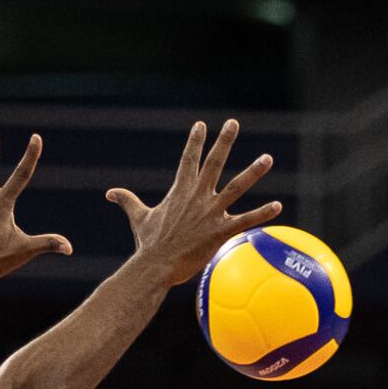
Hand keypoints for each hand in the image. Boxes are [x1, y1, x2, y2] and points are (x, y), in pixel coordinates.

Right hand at [105, 119, 280, 286]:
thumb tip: (110, 193)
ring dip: (253, 172)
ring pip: (237, 187)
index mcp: (180, 191)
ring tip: (268, 158)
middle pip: (214, 163)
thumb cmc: (148, 243)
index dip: (195, 141)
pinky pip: (245, 220)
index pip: (188, 159)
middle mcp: (198, 197)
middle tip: (233, 123)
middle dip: (224, 141)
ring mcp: (211, 213)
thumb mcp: (138, 217)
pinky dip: (262, 214)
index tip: (201, 125)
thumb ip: (127, 201)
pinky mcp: (220, 232)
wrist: (155, 266)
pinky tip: (277, 206)